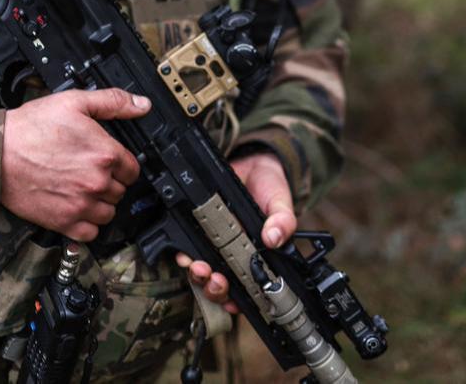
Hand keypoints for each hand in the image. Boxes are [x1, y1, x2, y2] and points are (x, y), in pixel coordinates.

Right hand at [0, 88, 148, 240]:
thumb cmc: (30, 128)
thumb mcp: (74, 102)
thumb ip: (113, 102)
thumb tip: (141, 105)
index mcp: (104, 154)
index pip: (132, 169)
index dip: (122, 165)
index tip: (110, 163)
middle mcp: (97, 182)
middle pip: (121, 191)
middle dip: (110, 182)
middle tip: (91, 173)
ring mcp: (81, 205)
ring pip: (109, 213)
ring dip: (101, 204)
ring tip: (84, 191)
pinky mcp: (63, 222)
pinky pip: (90, 234)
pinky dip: (87, 225)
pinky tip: (77, 209)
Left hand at [176, 150, 295, 312]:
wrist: (251, 164)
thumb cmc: (270, 190)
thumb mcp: (281, 204)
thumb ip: (283, 221)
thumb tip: (274, 238)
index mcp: (255, 257)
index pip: (245, 289)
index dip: (237, 300)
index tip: (234, 301)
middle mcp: (232, 255)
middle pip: (219, 286)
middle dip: (214, 289)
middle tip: (215, 280)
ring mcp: (213, 244)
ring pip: (201, 272)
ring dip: (197, 275)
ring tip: (199, 267)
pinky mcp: (198, 228)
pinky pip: (186, 247)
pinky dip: (183, 253)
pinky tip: (183, 252)